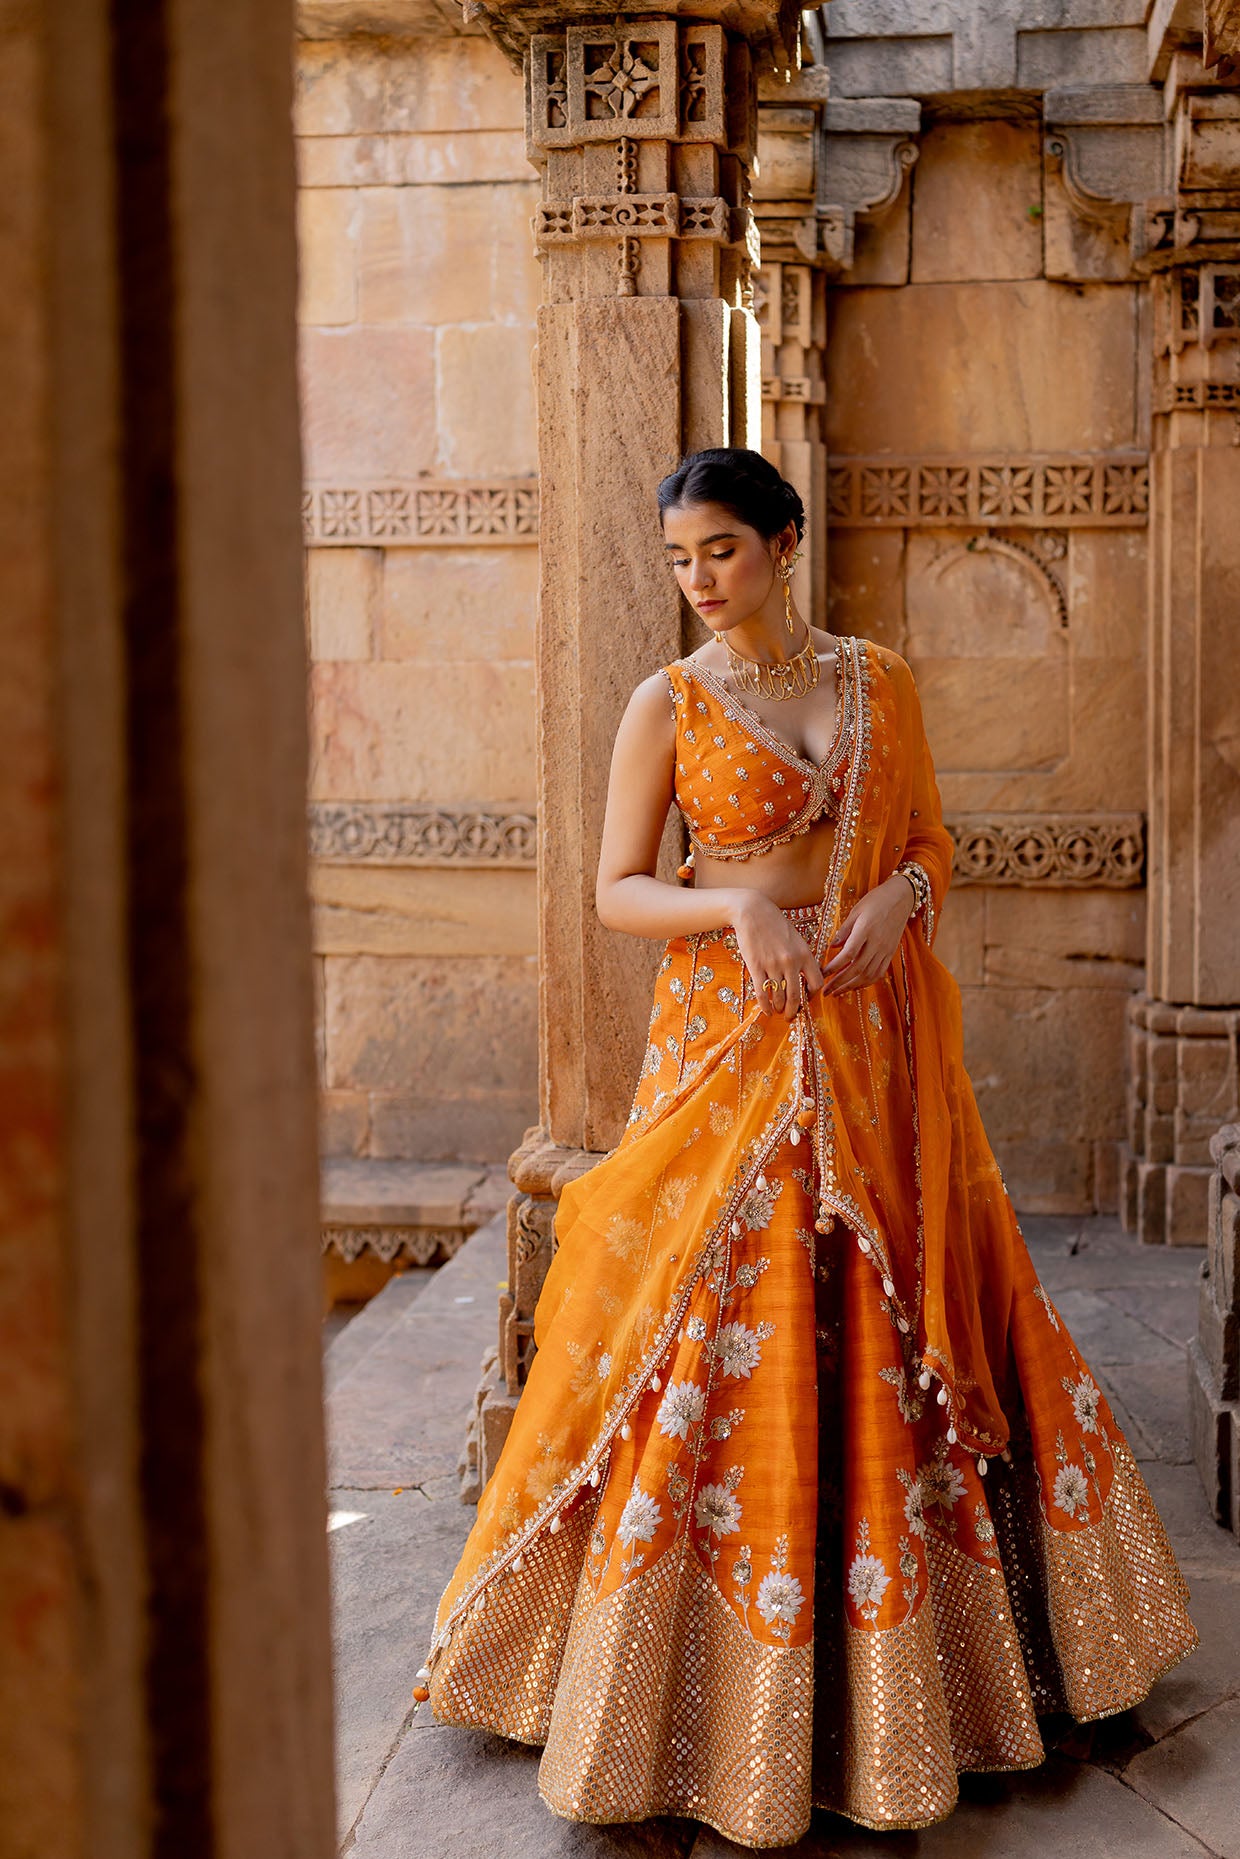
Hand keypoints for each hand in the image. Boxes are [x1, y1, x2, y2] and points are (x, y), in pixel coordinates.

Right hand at [733, 893, 824, 1022]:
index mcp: (805, 954)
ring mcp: (773, 965)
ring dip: (779, 1009)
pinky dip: (765, 1006)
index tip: (806, 999)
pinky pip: (763, 993)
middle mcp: (791, 962)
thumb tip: (806, 978)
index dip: (812, 996)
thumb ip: (802, 957)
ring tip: (777, 1011)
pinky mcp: (757, 967)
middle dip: (794, 1011)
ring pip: (779, 997)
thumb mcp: (796, 938)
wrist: (753, 912)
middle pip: (796, 996)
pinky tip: (766, 1011)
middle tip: (790, 1017)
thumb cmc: (775, 924)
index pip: (817, 983)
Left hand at [820, 875, 914, 996]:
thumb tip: (831, 947)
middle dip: (839, 983)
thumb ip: (844, 930)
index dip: (834, 967)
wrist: (901, 898)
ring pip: (868, 975)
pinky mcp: (891, 953)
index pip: (848, 954)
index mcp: (866, 929)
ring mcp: (886, 950)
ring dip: (851, 986)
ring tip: (837, 992)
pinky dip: (866, 982)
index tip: (822, 974)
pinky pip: (879, 973)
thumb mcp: (856, 910)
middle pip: (857, 969)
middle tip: (825, 991)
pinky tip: (855, 986)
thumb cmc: (876, 900)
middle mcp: (877, 943)